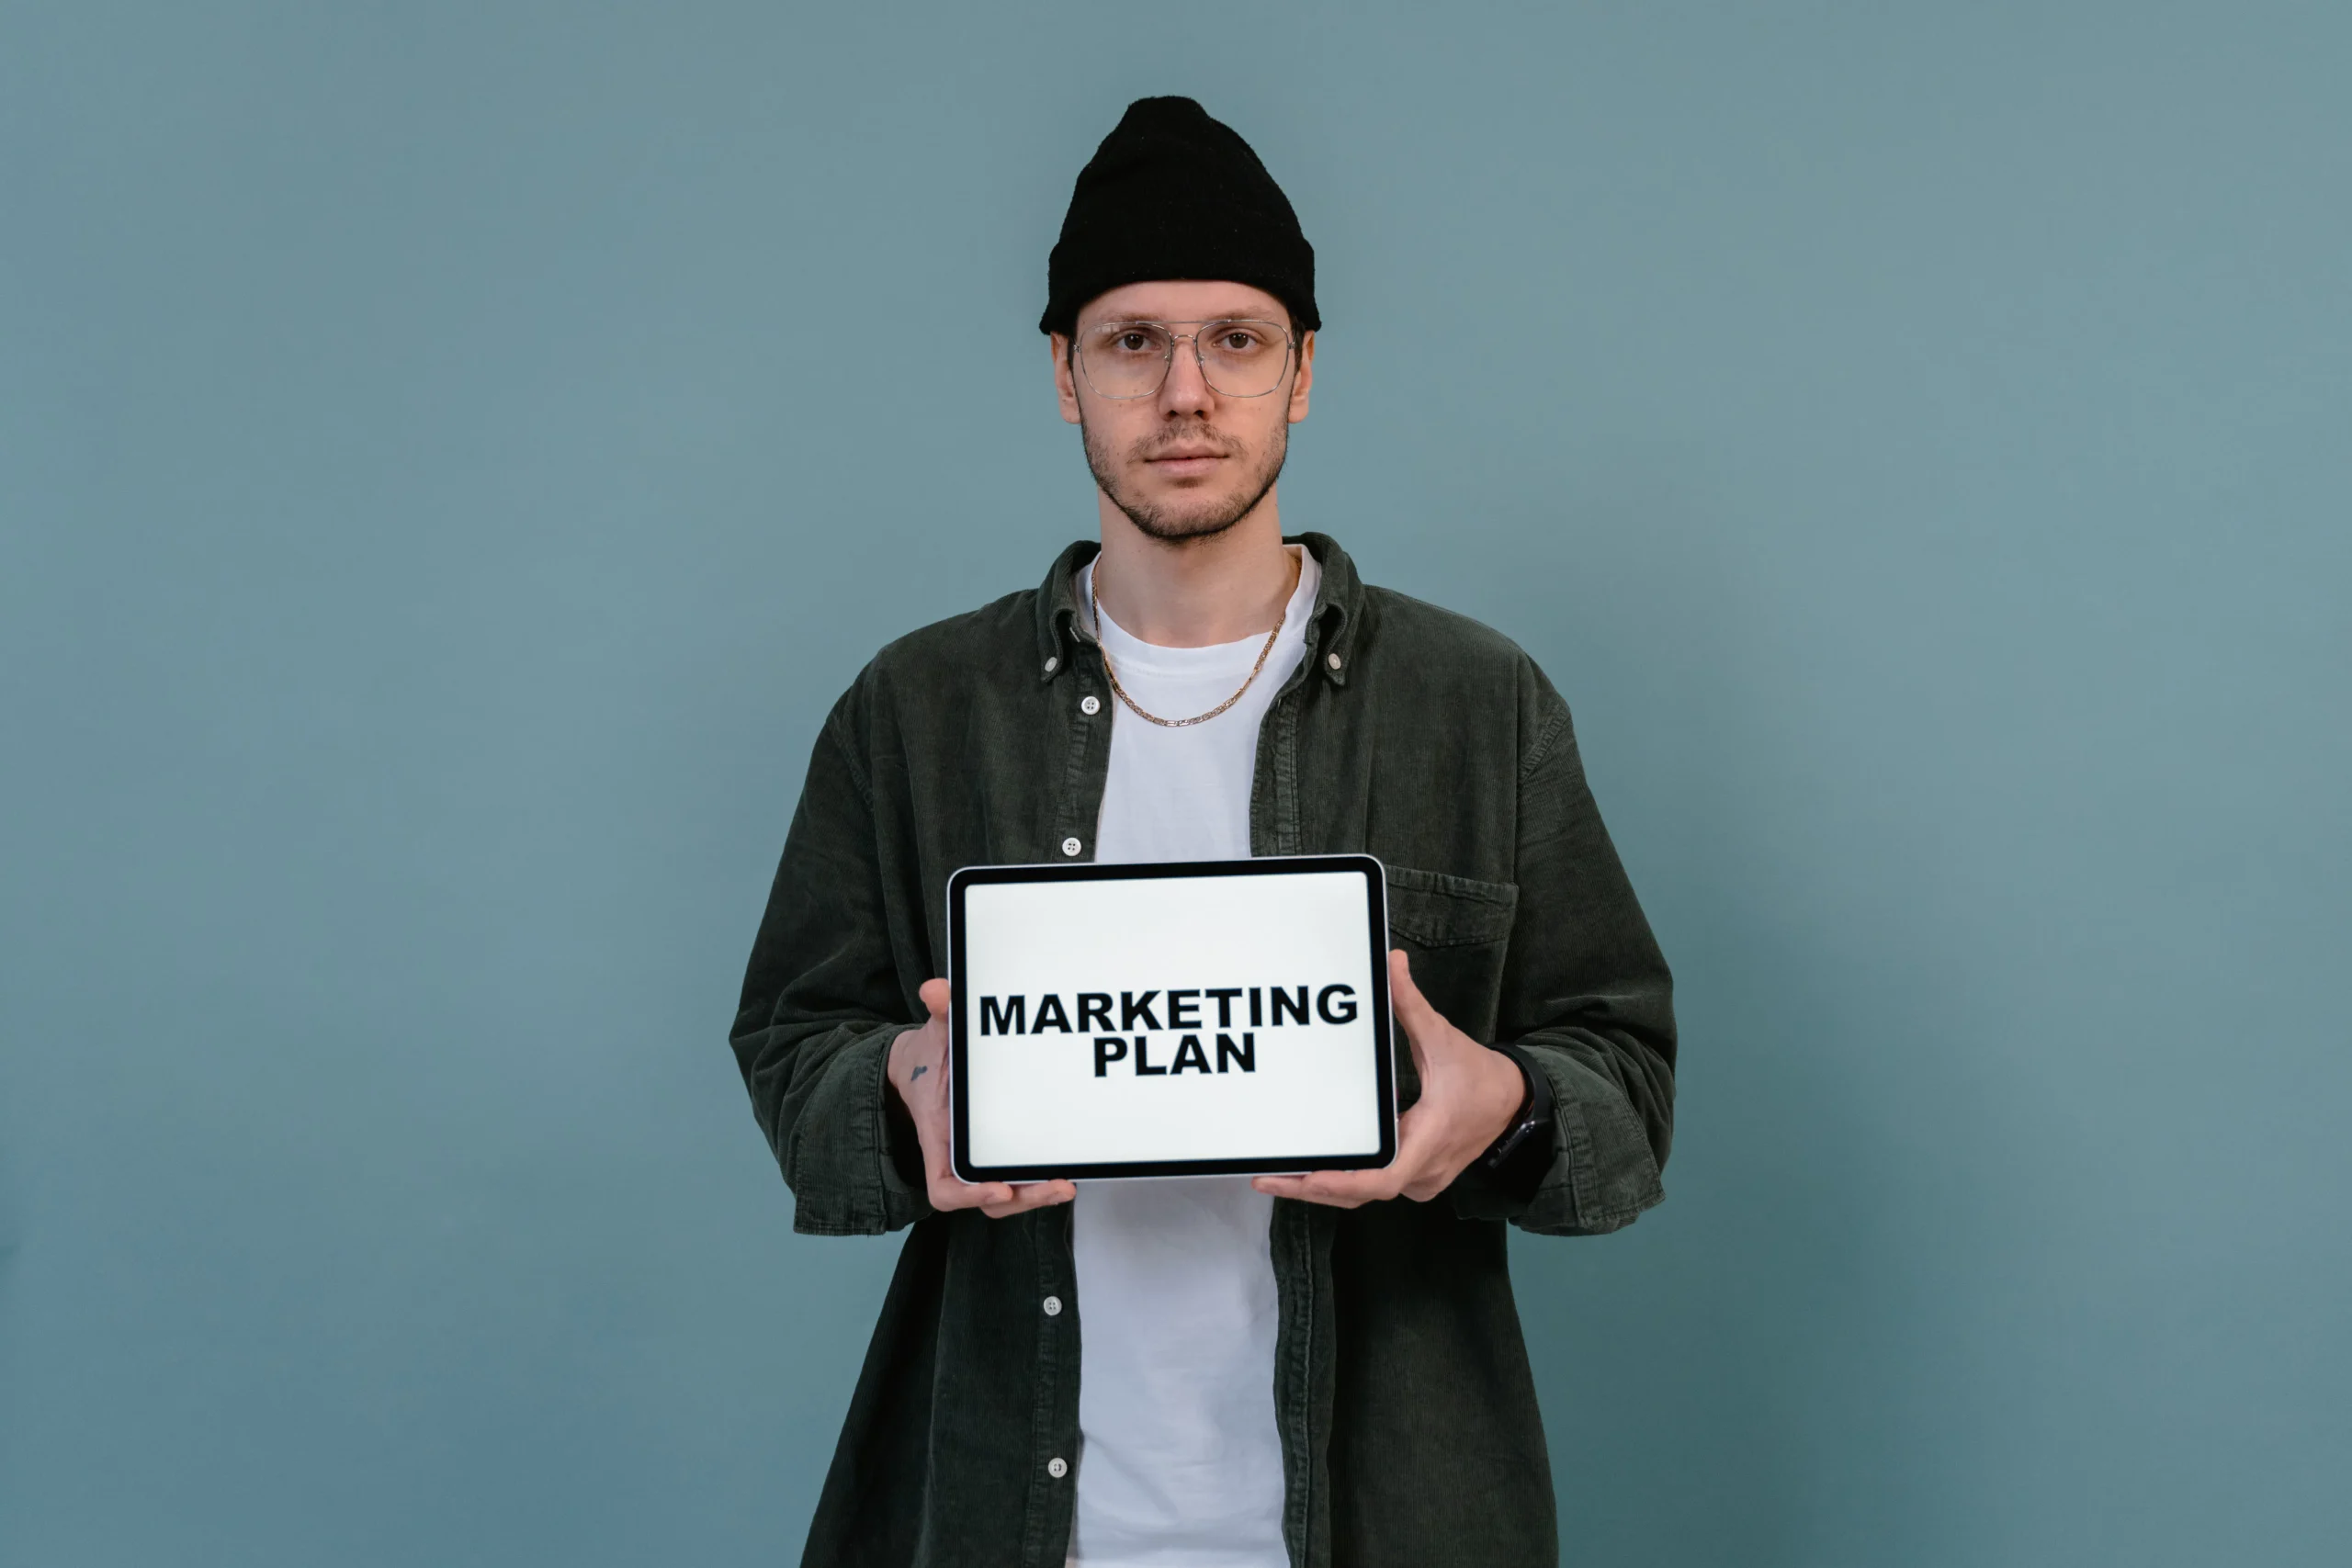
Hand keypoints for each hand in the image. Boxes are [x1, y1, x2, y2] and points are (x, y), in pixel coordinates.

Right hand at [889, 978, 1075, 1218]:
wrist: (921, 1067)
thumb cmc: (927, 1058)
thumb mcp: (933, 1033)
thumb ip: (939, 1013)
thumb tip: (937, 991)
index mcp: (937, 1136)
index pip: (944, 1187)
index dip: (969, 1194)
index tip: (999, 1186)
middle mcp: (958, 1156)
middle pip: (988, 1199)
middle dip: (1023, 1199)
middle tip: (1057, 1186)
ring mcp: (979, 1157)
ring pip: (1006, 1196)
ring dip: (1036, 1197)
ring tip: (1066, 1185)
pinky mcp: (998, 1150)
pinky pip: (1016, 1177)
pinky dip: (1038, 1181)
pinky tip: (1067, 1169)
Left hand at [1253, 949, 1528, 1207]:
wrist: (1516, 1103)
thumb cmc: (1481, 1077)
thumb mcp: (1443, 1038)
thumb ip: (1412, 1005)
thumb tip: (1392, 963)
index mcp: (1428, 1141)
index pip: (1381, 1179)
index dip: (1340, 1181)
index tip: (1305, 1178)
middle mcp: (1422, 1171)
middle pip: (1359, 1193)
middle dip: (1310, 1187)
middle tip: (1266, 1176)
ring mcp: (1419, 1180)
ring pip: (1363, 1195)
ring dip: (1322, 1187)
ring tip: (1276, 1176)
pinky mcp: (1415, 1177)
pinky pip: (1372, 1185)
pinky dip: (1341, 1180)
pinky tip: (1309, 1169)